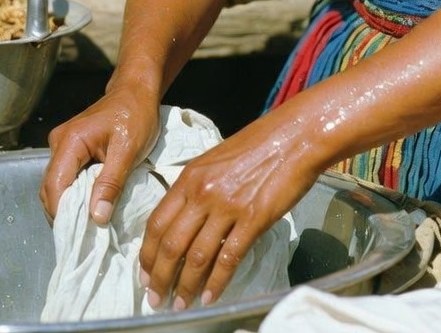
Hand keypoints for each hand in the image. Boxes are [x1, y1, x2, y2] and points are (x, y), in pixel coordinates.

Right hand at [39, 81, 160, 224]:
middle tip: (85, 236)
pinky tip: (90, 207)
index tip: (79, 236)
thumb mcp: (128, 150)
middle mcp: (59, 143)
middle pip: (51, 189)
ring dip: (70, 206)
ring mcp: (63, 146)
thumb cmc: (136, 114)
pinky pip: (67, 178)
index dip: (63, 214)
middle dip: (65, 214)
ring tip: (88, 226)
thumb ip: (111, 182)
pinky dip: (75, 194)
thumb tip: (96, 218)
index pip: (55, 187)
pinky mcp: (71, 149)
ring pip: (57, 185)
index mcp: (70, 141)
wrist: (137, 89)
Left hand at [138, 107, 322, 310]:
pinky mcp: (253, 218)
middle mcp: (203, 192)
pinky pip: (229, 257)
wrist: (295, 136)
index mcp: (190, 177)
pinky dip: (218, 282)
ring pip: (197, 256)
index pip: (156, 223)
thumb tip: (184, 221)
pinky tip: (211, 296)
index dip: (147, 254)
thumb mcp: (215, 160)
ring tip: (182, 304)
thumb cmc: (258, 143)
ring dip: (186, 286)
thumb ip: (197, 188)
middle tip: (156, 298)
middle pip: (171, 244)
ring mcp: (228, 206)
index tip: (145, 274)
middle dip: (160, 277)